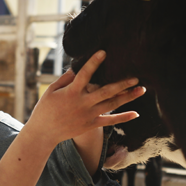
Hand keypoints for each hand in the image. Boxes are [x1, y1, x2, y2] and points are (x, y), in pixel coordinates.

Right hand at [24, 50, 144, 146]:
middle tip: (135, 76)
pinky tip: (136, 113)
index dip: (93, 63)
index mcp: (71, 92)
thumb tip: (77, 66)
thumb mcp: (51, 90)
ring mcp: (88, 115)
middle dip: (121, 84)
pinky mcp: (91, 124)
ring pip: (111, 105)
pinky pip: (110, 121)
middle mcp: (82, 104)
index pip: (84, 75)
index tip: (103, 52)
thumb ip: (65, 78)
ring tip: (141, 89)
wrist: (44, 133)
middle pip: (105, 92)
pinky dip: (123, 118)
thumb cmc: (45, 109)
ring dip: (127, 97)